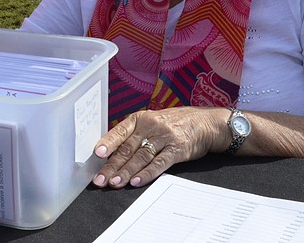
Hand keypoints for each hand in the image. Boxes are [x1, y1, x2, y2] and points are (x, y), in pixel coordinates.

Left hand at [91, 107, 229, 187]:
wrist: (206, 123)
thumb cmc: (175, 124)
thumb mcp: (152, 121)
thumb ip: (134, 134)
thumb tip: (111, 153)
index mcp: (141, 118)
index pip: (120, 132)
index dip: (108, 143)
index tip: (97, 154)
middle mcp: (151, 126)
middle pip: (128, 148)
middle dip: (112, 165)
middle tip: (100, 179)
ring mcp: (164, 138)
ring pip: (140, 157)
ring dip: (126, 172)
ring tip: (114, 183)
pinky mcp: (177, 150)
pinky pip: (159, 163)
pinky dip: (146, 173)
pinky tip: (136, 181)